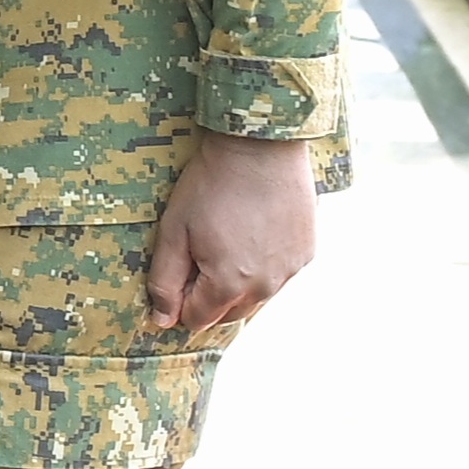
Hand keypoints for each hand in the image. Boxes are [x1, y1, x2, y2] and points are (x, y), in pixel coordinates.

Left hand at [146, 133, 316, 329]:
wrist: (260, 148)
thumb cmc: (211, 185)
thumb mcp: (174, 230)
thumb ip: (165, 280)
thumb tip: (162, 320)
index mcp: (229, 284)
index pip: (197, 318)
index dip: (179, 300)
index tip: (176, 268)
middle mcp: (265, 287)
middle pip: (228, 313)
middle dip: (207, 296)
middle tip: (197, 253)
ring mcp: (290, 271)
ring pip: (256, 297)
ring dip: (237, 283)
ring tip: (224, 241)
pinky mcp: (306, 253)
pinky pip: (279, 274)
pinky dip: (263, 265)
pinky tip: (251, 234)